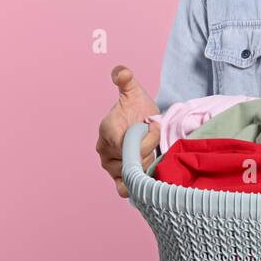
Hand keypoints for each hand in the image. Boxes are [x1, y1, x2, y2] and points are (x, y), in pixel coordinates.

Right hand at [96, 65, 161, 197]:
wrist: (143, 124)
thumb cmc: (138, 109)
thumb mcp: (134, 91)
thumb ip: (126, 80)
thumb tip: (120, 72)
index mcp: (106, 130)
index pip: (127, 142)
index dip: (146, 136)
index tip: (154, 124)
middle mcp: (105, 151)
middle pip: (132, 157)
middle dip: (149, 149)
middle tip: (155, 137)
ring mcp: (112, 166)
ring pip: (134, 171)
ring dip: (148, 162)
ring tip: (153, 150)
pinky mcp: (120, 178)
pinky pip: (124, 188)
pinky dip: (135, 187)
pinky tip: (147, 179)